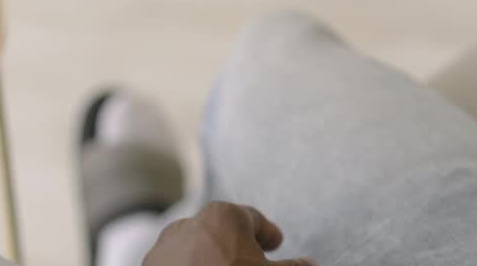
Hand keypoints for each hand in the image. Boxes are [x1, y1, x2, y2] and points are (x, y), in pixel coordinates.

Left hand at [143, 202, 313, 265]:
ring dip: (210, 259)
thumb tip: (311, 264)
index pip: (253, 219)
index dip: (267, 233)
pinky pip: (175, 263)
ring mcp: (165, 247)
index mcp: (224, 216)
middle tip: (251, 262)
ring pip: (196, 248)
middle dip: (237, 247)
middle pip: (223, 232)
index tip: (274, 244)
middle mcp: (190, 223)